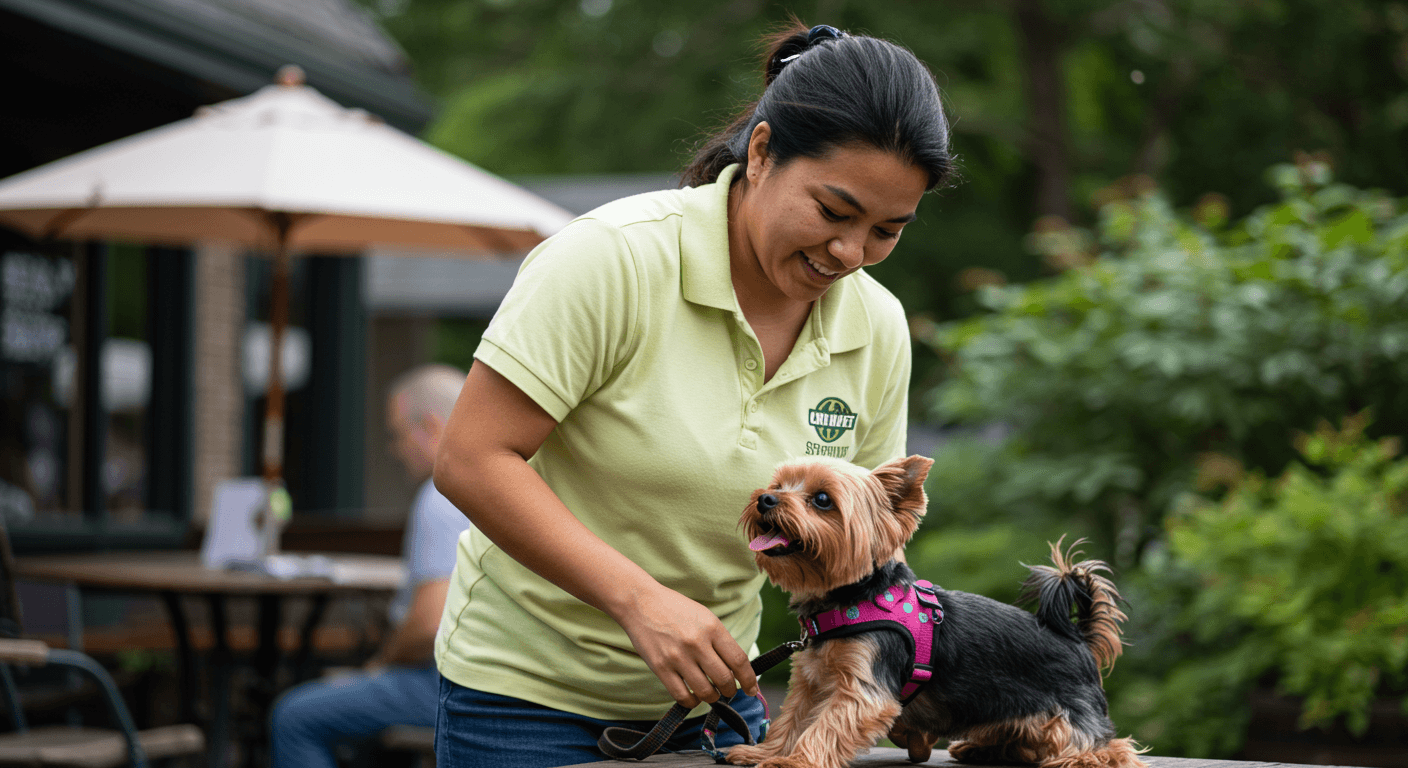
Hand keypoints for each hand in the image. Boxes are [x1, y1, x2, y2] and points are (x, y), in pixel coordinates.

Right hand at [616, 584, 759, 708]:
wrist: (641, 602)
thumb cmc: (676, 609)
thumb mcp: (705, 617)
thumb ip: (720, 641)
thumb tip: (737, 669)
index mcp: (712, 628)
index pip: (739, 661)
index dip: (749, 679)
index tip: (753, 690)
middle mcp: (697, 643)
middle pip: (724, 679)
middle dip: (730, 690)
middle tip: (728, 690)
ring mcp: (678, 657)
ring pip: (705, 692)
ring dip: (712, 697)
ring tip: (711, 692)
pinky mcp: (660, 668)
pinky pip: (682, 696)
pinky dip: (692, 701)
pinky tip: (694, 696)